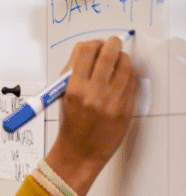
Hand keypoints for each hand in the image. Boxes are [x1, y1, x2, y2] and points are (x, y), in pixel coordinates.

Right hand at [46, 35, 136, 195]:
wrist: (81, 151)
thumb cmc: (70, 124)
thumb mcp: (62, 96)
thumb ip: (73, 72)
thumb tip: (88, 51)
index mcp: (73, 89)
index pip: (85, 50)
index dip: (92, 43)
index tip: (94, 45)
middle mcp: (94, 93)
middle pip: (109, 52)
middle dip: (112, 43)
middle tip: (112, 43)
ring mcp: (113, 101)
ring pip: (125, 64)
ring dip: (122, 58)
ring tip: (117, 62)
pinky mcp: (126, 108)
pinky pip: (133, 80)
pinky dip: (128, 73)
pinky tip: (122, 77)